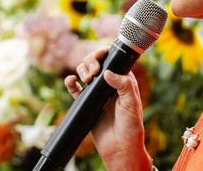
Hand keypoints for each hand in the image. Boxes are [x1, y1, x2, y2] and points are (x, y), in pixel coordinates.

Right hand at [64, 46, 152, 170]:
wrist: (120, 148)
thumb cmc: (131, 126)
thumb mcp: (132, 104)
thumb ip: (124, 86)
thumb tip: (107, 72)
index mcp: (123, 80)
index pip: (112, 59)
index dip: (104, 53)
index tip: (100, 55)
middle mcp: (109, 83)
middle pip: (95, 62)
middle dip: (91, 61)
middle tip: (93, 72)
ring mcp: (96, 93)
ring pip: (84, 72)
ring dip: (82, 70)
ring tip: (86, 79)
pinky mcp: (86, 103)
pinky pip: (75, 89)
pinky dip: (70, 82)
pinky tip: (71, 80)